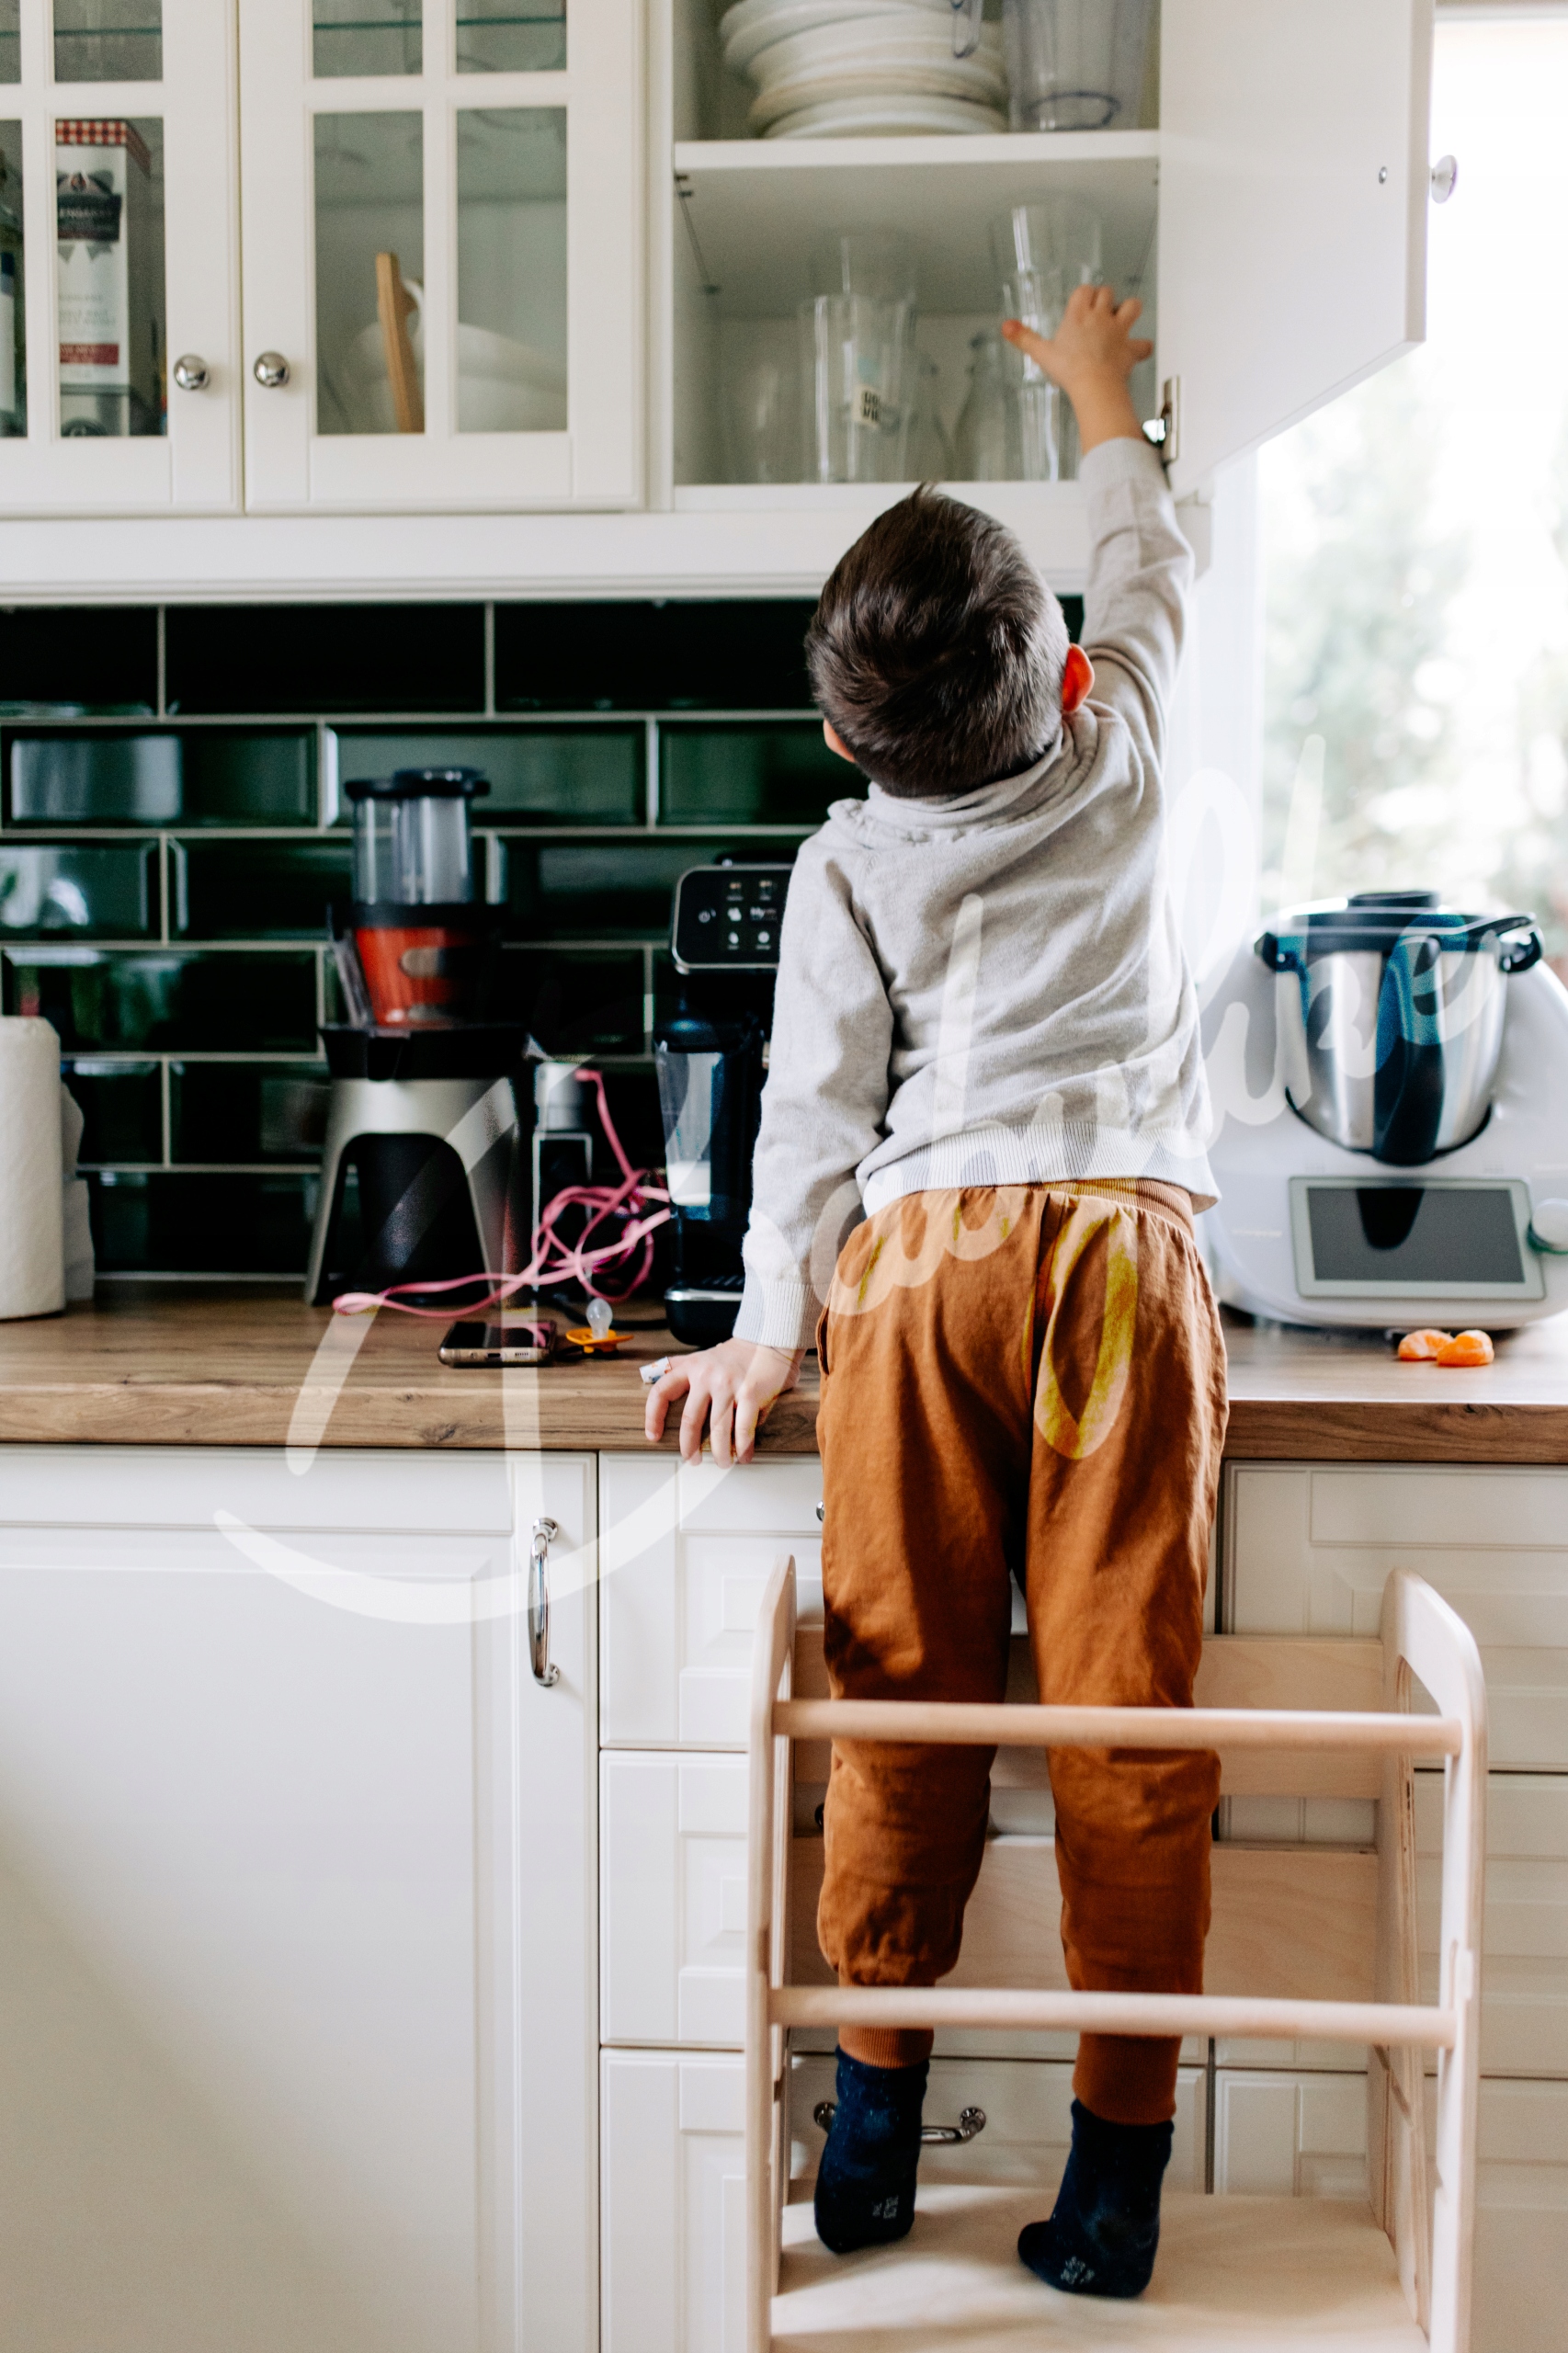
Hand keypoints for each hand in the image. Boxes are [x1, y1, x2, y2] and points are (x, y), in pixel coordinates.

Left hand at [644, 1337, 802, 1465]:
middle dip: (689, 1446)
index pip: (662, 1391)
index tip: (653, 1435)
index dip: (653, 1416)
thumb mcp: (703, 1356)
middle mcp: (707, 1376)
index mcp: (692, 1367)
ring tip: (723, 1462)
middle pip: (690, 1419)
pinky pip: (743, 1428)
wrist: (769, 1339)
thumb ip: (681, 1367)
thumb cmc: (737, 1353)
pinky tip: (744, 1454)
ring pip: (718, 1429)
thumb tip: (656, 1381)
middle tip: (692, 1460)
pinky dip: (743, 1446)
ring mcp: (729, 1385)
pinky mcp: (751, 1393)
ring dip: (720, 1452)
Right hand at [1001, 284, 1151, 455]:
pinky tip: (1137, 351)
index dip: (1085, 294)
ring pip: (1133, 306)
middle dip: (1105, 299)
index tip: (1082, 302)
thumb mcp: (1042, 353)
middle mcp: (1101, 317)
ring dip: (1130, 310)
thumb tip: (1005, 326)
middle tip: (1099, 312)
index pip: (1084, 290)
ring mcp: (1119, 331)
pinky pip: (1144, 344)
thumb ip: (1024, 338)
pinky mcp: (1131, 348)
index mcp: (1079, 314)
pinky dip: (1142, 347)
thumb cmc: (1069, 369)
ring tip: (1123, 319)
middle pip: (1107, 292)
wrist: (1093, 385)